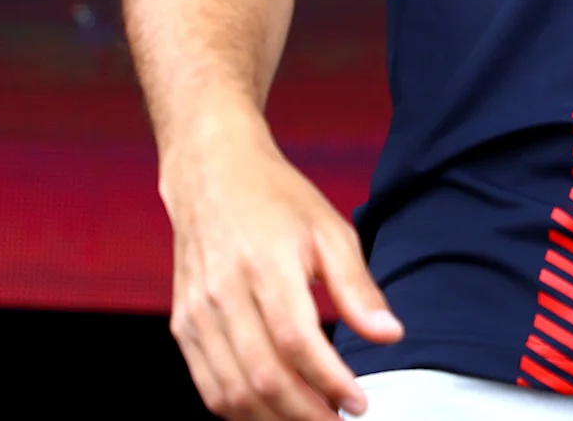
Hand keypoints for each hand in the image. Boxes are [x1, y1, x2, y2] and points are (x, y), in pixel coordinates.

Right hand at [159, 119, 399, 418]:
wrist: (211, 177)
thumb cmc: (277, 201)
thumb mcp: (331, 230)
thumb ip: (358, 288)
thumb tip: (389, 335)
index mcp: (265, 266)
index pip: (295, 342)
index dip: (328, 381)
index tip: (359, 402)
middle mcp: (222, 295)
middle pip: (261, 377)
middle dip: (305, 413)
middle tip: (340, 419)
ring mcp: (196, 315)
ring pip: (230, 392)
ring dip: (273, 419)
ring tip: (313, 419)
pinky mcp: (183, 327)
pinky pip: (208, 385)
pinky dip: (240, 410)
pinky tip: (274, 410)